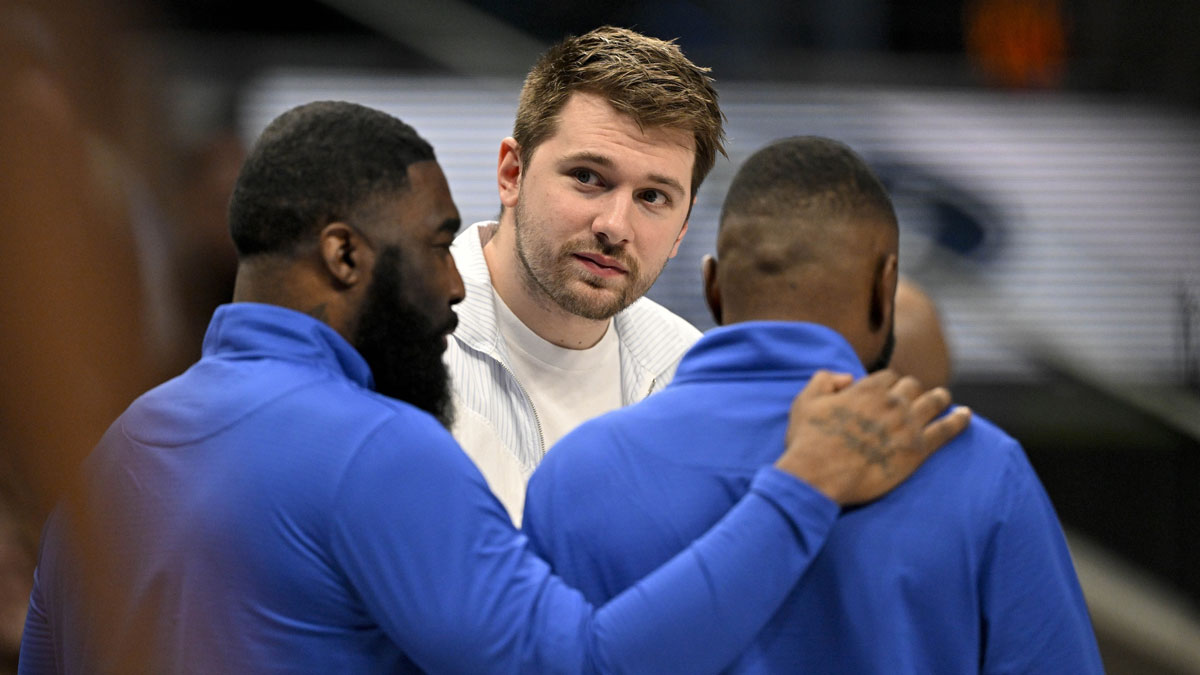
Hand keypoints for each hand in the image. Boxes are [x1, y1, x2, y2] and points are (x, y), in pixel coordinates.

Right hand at [774, 369, 970, 504]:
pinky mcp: (918, 450)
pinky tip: (966, 415)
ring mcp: (908, 425)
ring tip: (943, 398)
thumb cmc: (808, 441)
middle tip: (913, 398)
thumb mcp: (805, 401)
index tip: (887, 392)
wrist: (818, 476)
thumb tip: (849, 377)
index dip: (889, 383)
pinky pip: (947, 429)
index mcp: (867, 388)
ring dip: (938, 397)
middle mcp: (892, 402)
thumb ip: (825, 379)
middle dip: (912, 389)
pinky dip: (959, 420)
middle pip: (913, 385)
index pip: (889, 376)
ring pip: (934, 401)